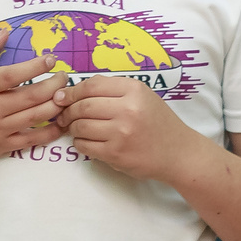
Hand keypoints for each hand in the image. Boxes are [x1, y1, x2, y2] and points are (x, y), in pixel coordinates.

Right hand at [0, 28, 68, 166]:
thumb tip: (5, 33)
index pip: (12, 75)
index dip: (35, 66)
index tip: (50, 59)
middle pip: (30, 97)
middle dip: (53, 84)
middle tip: (64, 76)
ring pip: (34, 117)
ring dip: (55, 106)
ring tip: (64, 94)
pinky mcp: (0, 146)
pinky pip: (30, 141)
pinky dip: (48, 133)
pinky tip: (59, 123)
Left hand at [54, 75, 202, 182]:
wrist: (178, 153)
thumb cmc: (157, 122)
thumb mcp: (142, 96)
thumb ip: (112, 90)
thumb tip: (72, 91)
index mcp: (133, 90)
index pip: (91, 86)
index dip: (72, 91)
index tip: (62, 97)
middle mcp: (128, 110)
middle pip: (83, 106)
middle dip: (68, 111)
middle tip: (64, 115)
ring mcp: (121, 133)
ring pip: (80, 126)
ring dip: (72, 127)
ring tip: (75, 128)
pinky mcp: (116, 154)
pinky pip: (85, 146)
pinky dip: (79, 143)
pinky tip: (86, 141)